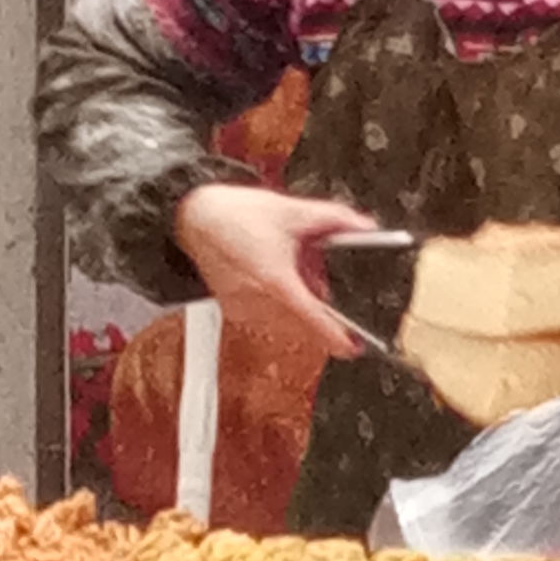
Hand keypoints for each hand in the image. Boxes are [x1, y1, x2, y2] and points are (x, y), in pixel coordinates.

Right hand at [174, 183, 376, 361]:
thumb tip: (364, 227)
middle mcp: (257, 300)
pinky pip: (267, 318)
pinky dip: (278, 305)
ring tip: (285, 267)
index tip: (353, 348)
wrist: (195, 217)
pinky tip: (270, 276)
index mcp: (275, 279)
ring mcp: (243, 308)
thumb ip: (334, 219)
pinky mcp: (234, 311)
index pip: (313, 318)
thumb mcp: (292, 211)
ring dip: (297, 306)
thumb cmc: (235, 214)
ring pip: (286, 321)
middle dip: (317, 306)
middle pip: (302, 322)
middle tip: (311, 271)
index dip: (335, 337)